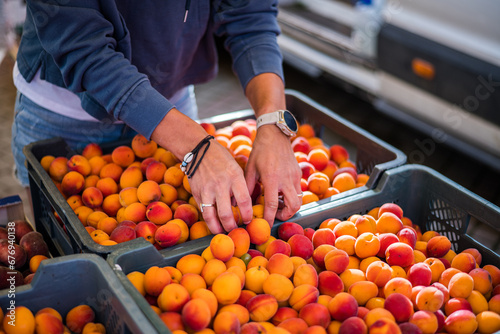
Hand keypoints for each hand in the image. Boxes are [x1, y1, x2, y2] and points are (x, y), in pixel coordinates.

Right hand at [151, 108, 252, 233]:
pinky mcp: (197, 193)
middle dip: (233, 226)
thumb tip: (241, 207)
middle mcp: (221, 185)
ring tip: (223, 231)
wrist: (198, 150)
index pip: (244, 202)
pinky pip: (203, 211)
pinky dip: (209, 220)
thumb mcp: (235, 168)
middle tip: (236, 229)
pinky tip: (214, 223)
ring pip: (212, 217)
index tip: (248, 220)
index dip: (247, 215)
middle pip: (227, 214)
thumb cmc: (221, 159)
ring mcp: (207, 190)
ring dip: (219, 228)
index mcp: (235, 177)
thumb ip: (239, 186)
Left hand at [245, 124, 301, 224]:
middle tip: (276, 216)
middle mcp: (286, 179)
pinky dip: (291, 196)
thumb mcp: (250, 169)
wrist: (275, 134)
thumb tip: (240, 203)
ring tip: (279, 206)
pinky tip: (281, 193)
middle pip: (293, 206)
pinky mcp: (298, 173)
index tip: (266, 226)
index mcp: (272, 178)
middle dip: (285, 215)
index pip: (273, 205)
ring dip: (290, 207)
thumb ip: (247, 187)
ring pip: (299, 200)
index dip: (270, 218)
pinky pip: (298, 190)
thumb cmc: (260, 150)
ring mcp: (294, 176)